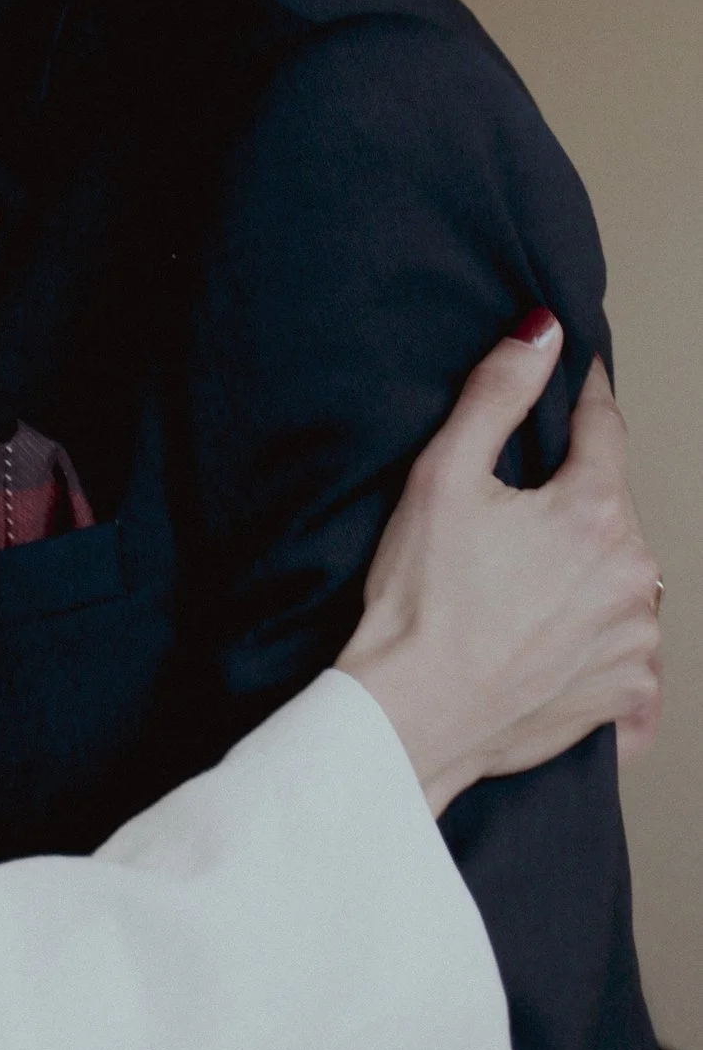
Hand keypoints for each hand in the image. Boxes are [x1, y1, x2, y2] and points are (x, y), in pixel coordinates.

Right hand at [339, 314, 663, 814]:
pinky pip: (631, 649)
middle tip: (512, 509)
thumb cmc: (420, 598)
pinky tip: (556, 634)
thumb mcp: (443, 474)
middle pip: (613, 504)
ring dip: (588, 565)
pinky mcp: (627, 697)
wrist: (413, 715)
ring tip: (523, 578)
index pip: (604, 428)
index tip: (574, 377)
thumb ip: (499, 393)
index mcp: (595, 514)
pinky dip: (603, 637)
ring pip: (623, 573)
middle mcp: (633, 578)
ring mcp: (636, 643)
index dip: (582, 396)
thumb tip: (542, 334)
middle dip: (572, 495)